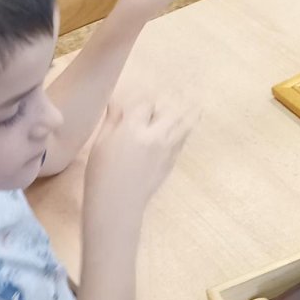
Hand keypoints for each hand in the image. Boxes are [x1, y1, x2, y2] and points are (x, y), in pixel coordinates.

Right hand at [84, 99, 194, 221]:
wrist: (118, 203)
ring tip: (198, 106)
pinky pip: (182, 141)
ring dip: (189, 114)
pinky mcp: (172, 162)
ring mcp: (167, 150)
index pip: (146, 104)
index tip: (145, 100)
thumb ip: (112, 120)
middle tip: (175, 96)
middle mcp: (154, 136)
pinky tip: (187, 127)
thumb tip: (116, 102)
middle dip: (170, 104)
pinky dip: (184, 132)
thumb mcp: (101, 143)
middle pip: (170, 112)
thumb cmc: (101, 173)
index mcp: (133, 129)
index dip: (145, 101)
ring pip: (183, 125)